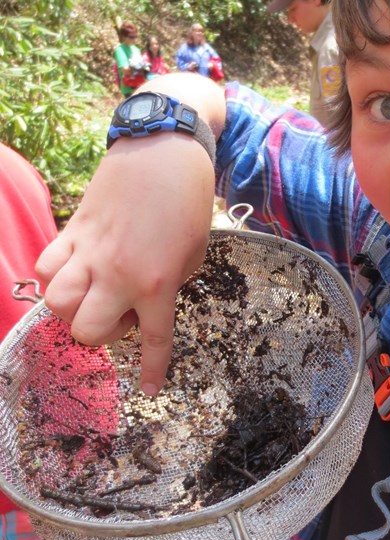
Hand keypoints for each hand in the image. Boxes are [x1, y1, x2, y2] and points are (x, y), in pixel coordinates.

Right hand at [36, 73, 225, 393]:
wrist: (164, 148)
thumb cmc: (188, 200)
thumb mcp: (195, 252)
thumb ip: (170, 284)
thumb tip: (143, 301)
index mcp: (156, 282)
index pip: (154, 341)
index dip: (152, 371)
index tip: (150, 391)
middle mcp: (117, 274)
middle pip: (85, 332)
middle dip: (101, 333)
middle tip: (121, 312)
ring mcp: (89, 252)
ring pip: (56, 304)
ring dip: (73, 308)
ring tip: (95, 292)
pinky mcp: (72, 231)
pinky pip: (45, 267)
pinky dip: (55, 276)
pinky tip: (76, 268)